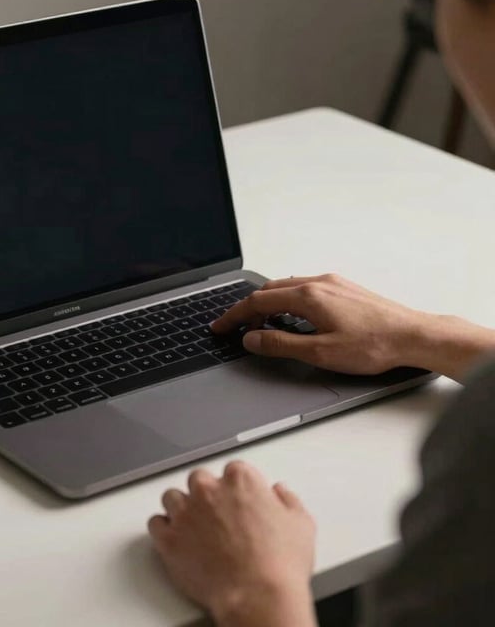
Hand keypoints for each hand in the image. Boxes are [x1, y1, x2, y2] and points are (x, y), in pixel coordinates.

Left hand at [148, 462, 316, 626]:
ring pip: (173, 497)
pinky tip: (175, 538)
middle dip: (206, 494)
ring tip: (194, 528)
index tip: (238, 502)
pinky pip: (156, 523)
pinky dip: (163, 529)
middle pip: (199, 479)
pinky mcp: (169, 537)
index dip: (236, 489)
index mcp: (240, 480)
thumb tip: (280, 493)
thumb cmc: (279, 565)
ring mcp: (185, 512)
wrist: (258, 597)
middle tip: (217, 516)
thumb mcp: (300, 525)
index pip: (233, 470)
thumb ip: (288, 501)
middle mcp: (208, 489)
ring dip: (181, 508)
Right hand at [211, 273, 425, 375]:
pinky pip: (304, 287)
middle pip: (269, 290)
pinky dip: (287, 299)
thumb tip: (252, 339)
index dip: (234, 315)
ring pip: (286, 287)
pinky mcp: (344, 288)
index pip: (258, 302)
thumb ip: (281, 344)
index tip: (220, 326)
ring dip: (267, 302)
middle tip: (236, 327)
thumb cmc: (374, 345)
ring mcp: (332, 283)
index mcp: (308, 296)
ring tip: (260, 324)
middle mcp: (318, 282)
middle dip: (248, 308)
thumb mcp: (320, 352)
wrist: (414, 336)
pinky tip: (292, 315)